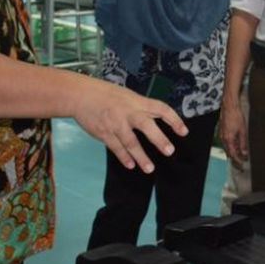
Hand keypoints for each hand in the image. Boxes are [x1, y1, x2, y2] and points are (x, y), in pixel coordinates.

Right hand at [72, 81, 186, 172]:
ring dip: (141, 157)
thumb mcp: (128, 96)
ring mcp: (115, 124)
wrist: (80, 95)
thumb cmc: (106, 95)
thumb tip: (157, 118)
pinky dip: (124, 157)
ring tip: (150, 169)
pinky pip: (116, 147)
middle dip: (159, 139)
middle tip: (169, 151)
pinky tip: (131, 165)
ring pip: (131, 142)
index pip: (160, 109)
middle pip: (147, 126)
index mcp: (137, 102)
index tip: (184, 131)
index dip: (174, 119)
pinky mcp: (104, 133)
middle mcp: (128, 113)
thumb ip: (141, 107)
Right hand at [220, 100, 248, 165]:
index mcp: (228, 140)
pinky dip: (231, 146)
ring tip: (240, 156)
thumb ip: (243, 143)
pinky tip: (237, 146)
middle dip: (235, 159)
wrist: (229, 106)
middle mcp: (223, 139)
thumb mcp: (243, 131)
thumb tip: (244, 153)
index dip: (238, 161)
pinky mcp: (222, 131)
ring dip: (233, 152)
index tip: (242, 165)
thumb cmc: (236, 117)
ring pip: (227, 148)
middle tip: (241, 163)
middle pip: (229, 153)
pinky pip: (226, 143)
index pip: (233, 154)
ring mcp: (222, 135)